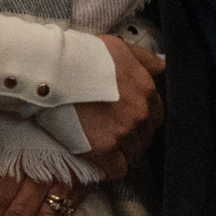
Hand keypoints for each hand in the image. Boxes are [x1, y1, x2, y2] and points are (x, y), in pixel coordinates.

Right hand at [73, 36, 166, 177]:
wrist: (54, 72)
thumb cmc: (82, 55)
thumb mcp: (119, 47)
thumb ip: (143, 59)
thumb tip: (161, 66)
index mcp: (145, 88)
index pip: (156, 113)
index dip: (141, 117)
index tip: (127, 119)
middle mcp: (140, 112)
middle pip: (146, 135)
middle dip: (133, 135)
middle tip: (112, 132)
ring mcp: (123, 132)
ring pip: (134, 153)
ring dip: (122, 152)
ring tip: (105, 146)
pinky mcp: (104, 149)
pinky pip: (117, 169)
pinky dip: (110, 167)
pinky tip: (101, 161)